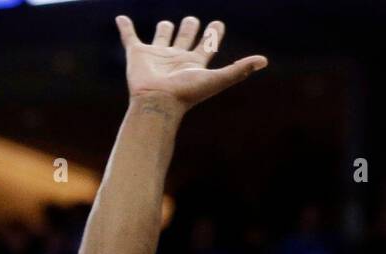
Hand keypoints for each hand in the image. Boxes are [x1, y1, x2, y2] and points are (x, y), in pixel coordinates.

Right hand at [117, 15, 266, 111]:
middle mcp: (176, 58)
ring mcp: (156, 56)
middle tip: (192, 20)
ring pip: (161, 38)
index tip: (218, 24)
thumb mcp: (216, 79)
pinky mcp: (138, 55)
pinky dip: (125, 28)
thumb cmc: (185, 94)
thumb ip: (239, 70)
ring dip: (164, 30)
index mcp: (194, 63)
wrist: (157, 102)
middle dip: (189, 28)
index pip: (207, 44)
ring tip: (166, 25)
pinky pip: (130, 38)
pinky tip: (121, 18)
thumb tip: (264, 61)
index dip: (213, 33)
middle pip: (184, 38)